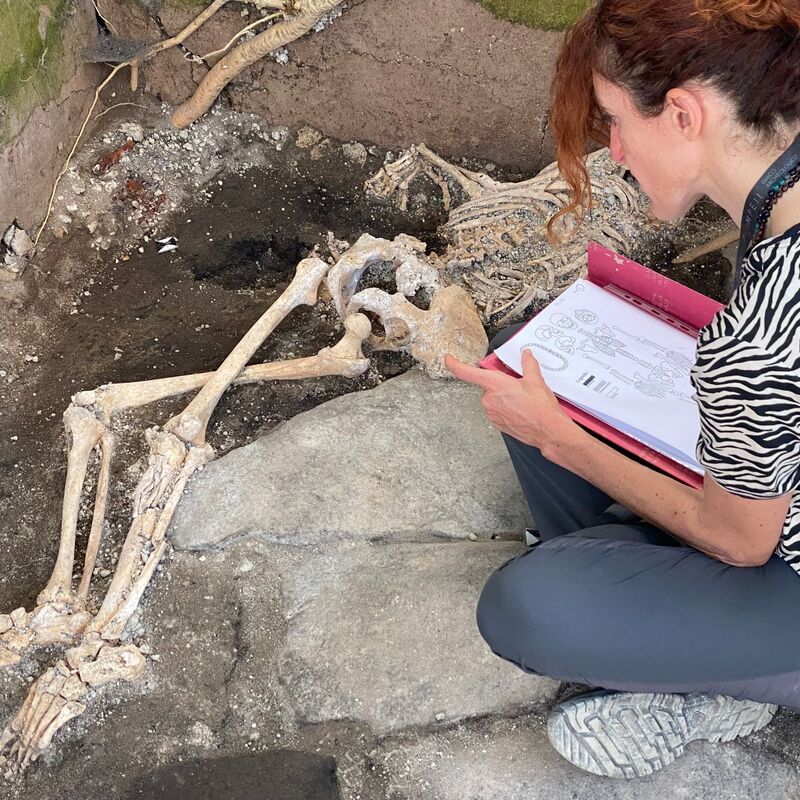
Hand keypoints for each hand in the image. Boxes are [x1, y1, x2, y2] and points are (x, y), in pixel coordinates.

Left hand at [444, 349, 575, 452]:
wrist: (547, 431)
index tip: (448, 359)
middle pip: (488, 385)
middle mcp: (489, 399)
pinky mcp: (496, 423)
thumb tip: (526, 356)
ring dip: (504, 397)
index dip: (454, 364)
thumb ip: (527, 364)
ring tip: (522, 401)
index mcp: (495, 384)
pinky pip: (497, 410)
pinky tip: (520, 409)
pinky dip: (506, 408)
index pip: (466, 372)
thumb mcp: (536, 380)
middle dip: (501, 384)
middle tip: (517, 387)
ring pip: (493, 398)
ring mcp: (491, 413)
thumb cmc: (540, 408)